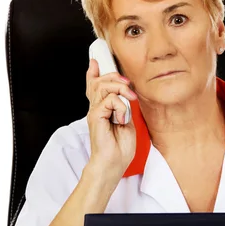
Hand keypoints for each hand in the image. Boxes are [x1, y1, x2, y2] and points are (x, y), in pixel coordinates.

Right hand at [85, 59, 137, 180]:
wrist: (113, 163)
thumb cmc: (120, 147)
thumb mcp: (127, 121)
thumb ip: (124, 106)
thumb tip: (127, 94)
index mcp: (103, 109)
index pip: (94, 86)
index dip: (94, 73)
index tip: (95, 62)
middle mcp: (96, 108)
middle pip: (99, 81)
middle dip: (115, 77)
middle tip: (128, 85)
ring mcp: (94, 112)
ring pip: (103, 87)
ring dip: (120, 89)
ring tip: (130, 100)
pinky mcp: (95, 117)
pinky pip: (109, 100)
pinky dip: (120, 106)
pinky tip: (122, 118)